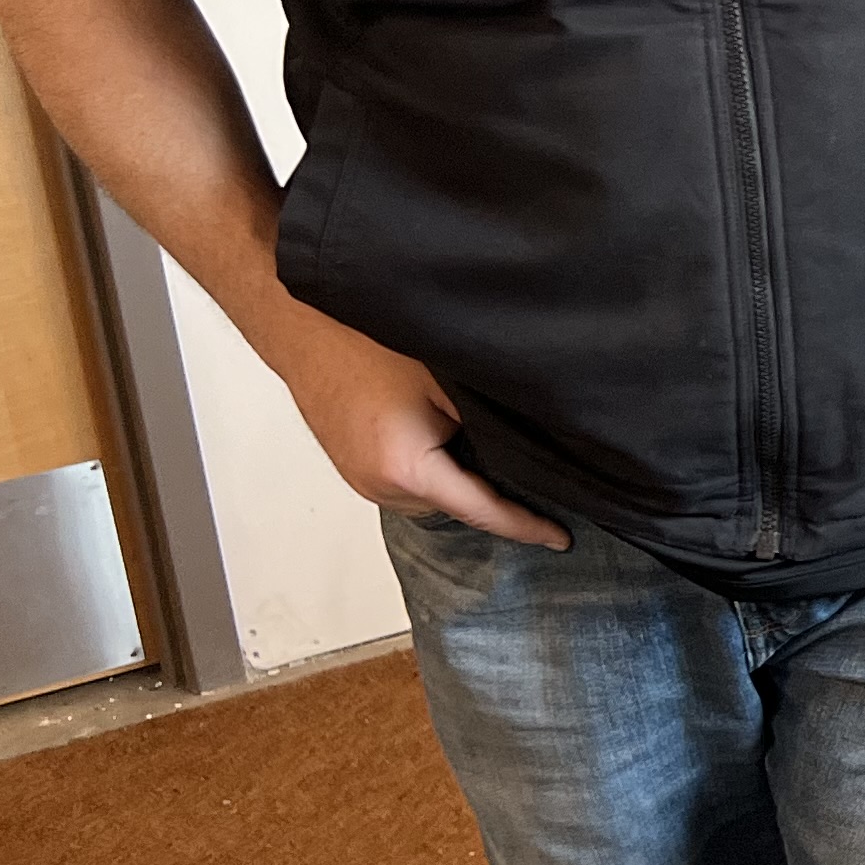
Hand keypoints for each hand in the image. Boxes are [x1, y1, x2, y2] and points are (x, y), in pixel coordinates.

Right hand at [262, 303, 568, 546]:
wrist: (304, 326)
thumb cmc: (370, 342)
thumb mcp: (451, 382)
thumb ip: (489, 425)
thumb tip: (532, 451)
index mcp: (408, 470)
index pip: (483, 510)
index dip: (527, 526)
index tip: (561, 538)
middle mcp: (381, 486)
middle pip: (459, 508)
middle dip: (499, 501)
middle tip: (548, 489)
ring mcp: (364, 481)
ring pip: (435, 496)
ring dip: (465, 484)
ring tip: (502, 459)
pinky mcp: (357, 469)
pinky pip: (412, 483)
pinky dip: (439, 473)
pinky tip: (456, 443)